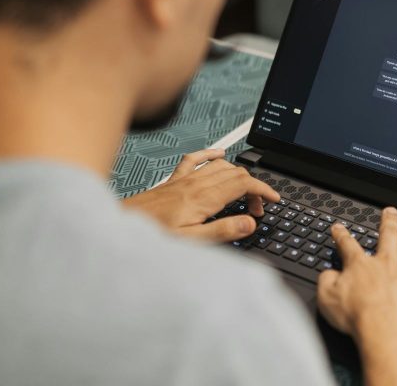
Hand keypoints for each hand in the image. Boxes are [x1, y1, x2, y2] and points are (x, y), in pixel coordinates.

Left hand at [124, 149, 279, 241]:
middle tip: (257, 208)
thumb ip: (223, 231)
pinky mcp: (174, 180)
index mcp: (203, 199)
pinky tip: (218, 154)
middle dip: (254, 187)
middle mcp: (196, 184)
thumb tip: (249, 223)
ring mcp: (185, 180)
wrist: (122, 226)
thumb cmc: (153, 235)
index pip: (243, 184)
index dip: (263, 190)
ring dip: (238, 174)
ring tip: (244, 192)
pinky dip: (211, 154)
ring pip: (221, 166)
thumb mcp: (192, 241)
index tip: (273, 199)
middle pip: (236, 174)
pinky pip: (195, 159)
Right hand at [317, 207, 396, 340]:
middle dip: (389, 222)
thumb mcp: (327, 298)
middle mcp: (387, 264)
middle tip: (390, 211)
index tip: (340, 227)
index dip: (342, 235)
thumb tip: (328, 274)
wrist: (383, 330)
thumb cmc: (357, 317)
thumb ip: (326, 281)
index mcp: (360, 266)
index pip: (349, 246)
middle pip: (389, 237)